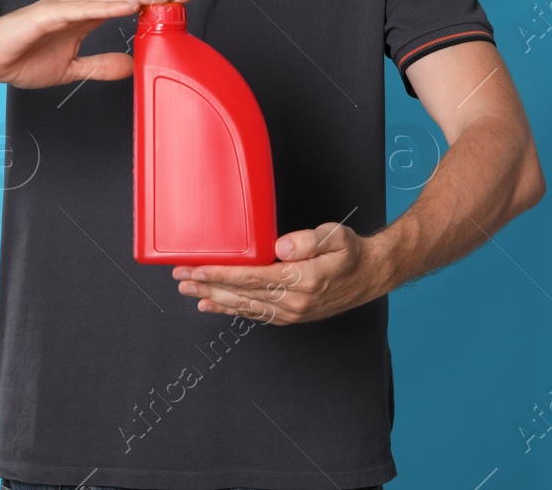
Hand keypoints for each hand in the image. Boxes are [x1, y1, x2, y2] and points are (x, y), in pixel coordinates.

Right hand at [0, 0, 189, 89]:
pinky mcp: (45, 16)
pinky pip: (80, 9)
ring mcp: (61, 8)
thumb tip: (131, 65)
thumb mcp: (71, 69)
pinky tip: (127, 5)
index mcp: (82, 16)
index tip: (179, 2)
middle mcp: (75, 6)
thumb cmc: (19, 59)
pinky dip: (106, 5)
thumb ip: (100, 66)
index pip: (124, 0)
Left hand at [171, 222, 391, 325]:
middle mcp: (294, 301)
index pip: (253, 276)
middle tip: (181, 278)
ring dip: (214, 298)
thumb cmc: (350, 252)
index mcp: (303, 279)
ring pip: (244, 307)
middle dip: (209, 285)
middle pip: (242, 294)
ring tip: (188, 290)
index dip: (222, 273)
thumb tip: (280, 247)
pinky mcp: (290, 316)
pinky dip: (230, 310)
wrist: (370, 275)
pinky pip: (254, 314)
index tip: (198, 267)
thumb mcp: (336, 235)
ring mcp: (291, 312)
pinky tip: (211, 304)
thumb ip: (308, 240)